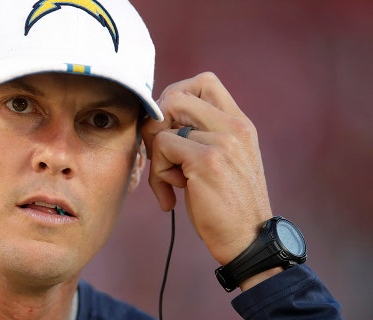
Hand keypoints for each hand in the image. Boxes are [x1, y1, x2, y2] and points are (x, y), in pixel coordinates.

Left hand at [142, 72, 272, 266]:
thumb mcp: (224, 160)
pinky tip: (172, 196)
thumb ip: (202, 135)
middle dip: (156, 124)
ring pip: (163, 125)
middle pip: (176, 95)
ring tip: (171, 181)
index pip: (203, 81)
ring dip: (156, 156)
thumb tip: (159, 119)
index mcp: (239, 123)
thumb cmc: (228, 204)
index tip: (169, 127)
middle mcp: (234, 126)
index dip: (175, 97)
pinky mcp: (207, 160)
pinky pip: (162, 147)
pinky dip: (158, 174)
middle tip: (161, 153)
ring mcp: (223, 140)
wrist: (249, 240)